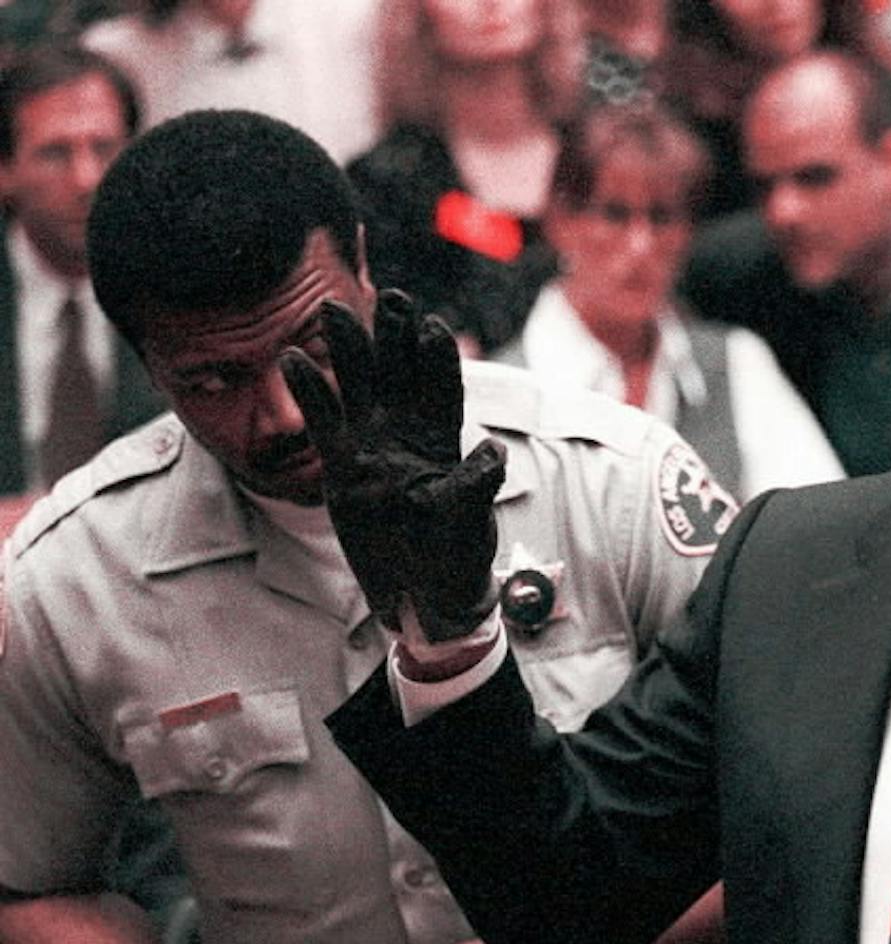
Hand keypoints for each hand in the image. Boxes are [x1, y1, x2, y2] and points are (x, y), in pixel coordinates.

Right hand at [280, 290, 504, 639]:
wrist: (422, 594)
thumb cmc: (456, 559)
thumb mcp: (469, 523)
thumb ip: (475, 487)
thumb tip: (492, 453)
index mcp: (446, 442)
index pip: (443, 390)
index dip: (437, 359)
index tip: (431, 327)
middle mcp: (409, 435)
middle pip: (400, 375)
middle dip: (395, 337)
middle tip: (390, 296)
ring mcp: (374, 446)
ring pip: (360, 388)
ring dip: (349, 351)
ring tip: (334, 310)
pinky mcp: (342, 467)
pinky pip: (324, 423)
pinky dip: (310, 393)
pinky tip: (291, 357)